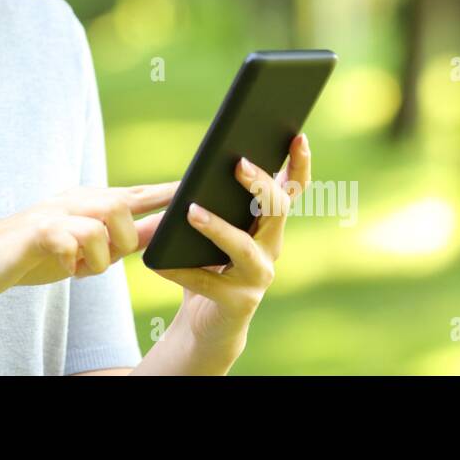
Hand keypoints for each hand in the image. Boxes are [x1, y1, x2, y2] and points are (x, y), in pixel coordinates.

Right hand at [0, 181, 179, 307]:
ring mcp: (54, 213)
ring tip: (79, 269)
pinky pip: (73, 241)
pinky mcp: (37, 232)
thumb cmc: (35, 255)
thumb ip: (122, 239)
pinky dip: (74, 261)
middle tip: (101, 260)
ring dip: (98, 256)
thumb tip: (163, 231)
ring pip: (103, 223)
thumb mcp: (86, 249)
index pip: (135, 192)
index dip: (165, 192)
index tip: (198, 187)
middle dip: (124, 238)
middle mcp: (73, 200)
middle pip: (123, 204)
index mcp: (88, 201)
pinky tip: (62, 268)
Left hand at [154, 133, 310, 351]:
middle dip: (260, 185)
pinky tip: (160, 263)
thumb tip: (200, 168)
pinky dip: (183, 270)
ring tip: (192, 212)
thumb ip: (214, 201)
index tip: (297, 136)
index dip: (299, 165)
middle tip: (238, 164)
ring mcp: (259, 276)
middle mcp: (272, 247)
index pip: (291, 190)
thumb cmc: (206, 263)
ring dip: (219, 228)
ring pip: (245, 247)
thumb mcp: (211, 228)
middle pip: (276, 210)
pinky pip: (209, 282)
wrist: (206, 323)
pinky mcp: (240, 302)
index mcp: (267, 225)